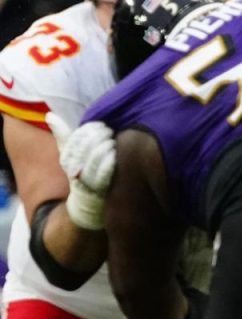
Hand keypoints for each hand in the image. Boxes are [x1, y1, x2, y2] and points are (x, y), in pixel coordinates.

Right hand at [46, 113, 115, 229]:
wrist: (86, 204)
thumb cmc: (81, 172)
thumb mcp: (69, 154)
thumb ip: (62, 135)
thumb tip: (49, 114)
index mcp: (67, 159)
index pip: (74, 140)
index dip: (87, 130)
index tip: (100, 124)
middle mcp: (74, 169)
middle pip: (84, 148)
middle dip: (98, 136)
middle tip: (109, 130)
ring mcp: (87, 181)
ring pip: (94, 160)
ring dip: (105, 147)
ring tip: (113, 140)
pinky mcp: (100, 190)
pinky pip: (104, 174)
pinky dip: (109, 162)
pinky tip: (115, 154)